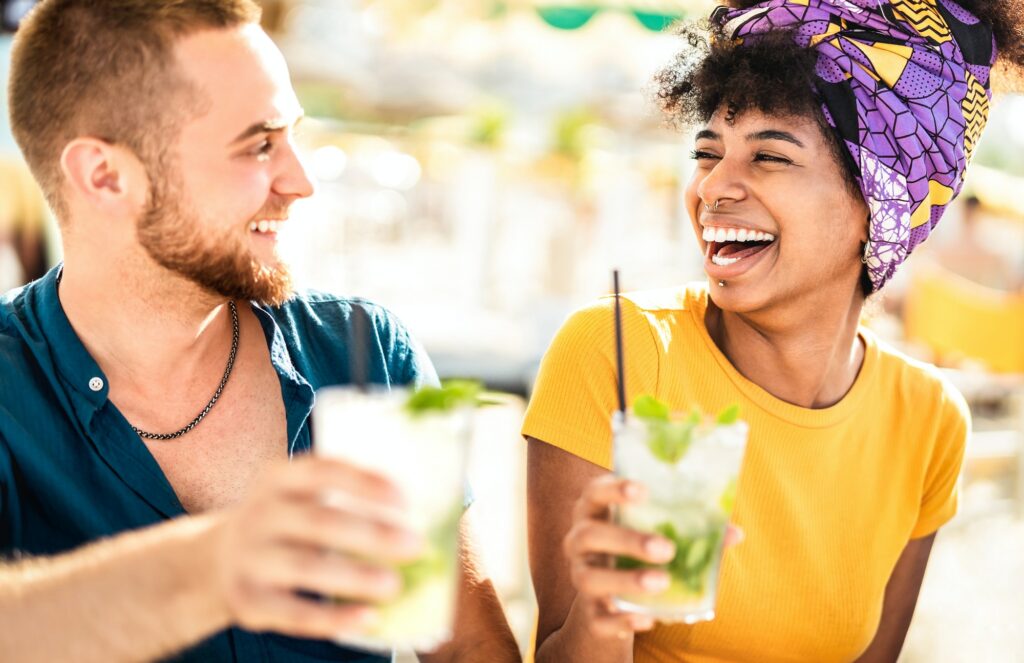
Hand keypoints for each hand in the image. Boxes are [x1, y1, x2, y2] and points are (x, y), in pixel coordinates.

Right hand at [211, 456, 423, 639]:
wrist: (215, 561)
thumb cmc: (284, 522)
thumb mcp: (298, 495)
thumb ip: (343, 496)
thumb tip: (423, 512)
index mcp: (278, 477)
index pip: (322, 471)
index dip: (364, 482)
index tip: (404, 499)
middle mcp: (259, 514)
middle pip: (319, 521)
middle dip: (371, 533)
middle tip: (415, 545)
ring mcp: (249, 559)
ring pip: (307, 568)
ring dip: (355, 577)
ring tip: (395, 585)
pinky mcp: (248, 601)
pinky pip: (295, 613)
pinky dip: (334, 617)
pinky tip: (368, 617)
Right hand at [563, 475, 742, 638]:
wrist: (610, 600)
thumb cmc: (637, 553)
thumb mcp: (657, 534)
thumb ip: (689, 531)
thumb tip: (734, 533)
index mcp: (595, 512)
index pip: (594, 492)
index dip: (614, 489)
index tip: (643, 490)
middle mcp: (579, 542)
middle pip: (589, 535)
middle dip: (627, 540)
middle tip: (666, 548)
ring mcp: (580, 577)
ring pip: (588, 578)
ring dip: (626, 579)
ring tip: (662, 582)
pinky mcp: (589, 613)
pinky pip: (598, 618)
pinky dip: (623, 619)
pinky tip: (649, 618)